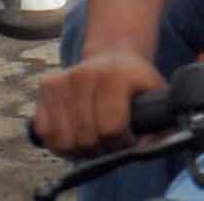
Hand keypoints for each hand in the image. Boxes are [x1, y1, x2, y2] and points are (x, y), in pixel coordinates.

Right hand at [33, 51, 169, 157]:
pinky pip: (45, 132)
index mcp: (114, 76)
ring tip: (94, 142)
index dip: (122, 142)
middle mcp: (84, 76)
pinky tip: (75, 136)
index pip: (111, 127)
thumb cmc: (134, 80)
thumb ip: (159, 122)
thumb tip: (145, 148)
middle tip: (110, 143)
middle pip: (86, 138)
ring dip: (79, 150)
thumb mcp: (155, 94)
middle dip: (102, 149)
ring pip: (63, 140)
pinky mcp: (46, 88)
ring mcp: (61, 81)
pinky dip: (59, 144)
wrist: (113, 54)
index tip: (129, 140)